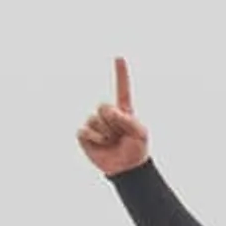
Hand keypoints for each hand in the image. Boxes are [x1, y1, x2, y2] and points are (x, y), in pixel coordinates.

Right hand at [77, 57, 149, 175]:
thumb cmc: (136, 150)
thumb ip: (129, 119)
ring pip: (95, 119)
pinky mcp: (85, 135)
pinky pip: (84, 130)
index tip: (119, 56)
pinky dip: (94, 138)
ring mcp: (95, 123)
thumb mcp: (141, 134)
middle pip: (104, 105)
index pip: (122, 89)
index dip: (121, 73)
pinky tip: (101, 144)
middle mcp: (108, 114)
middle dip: (112, 121)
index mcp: (124, 110)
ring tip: (112, 142)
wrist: (127, 169)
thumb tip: (109, 110)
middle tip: (120, 134)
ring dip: (106, 133)